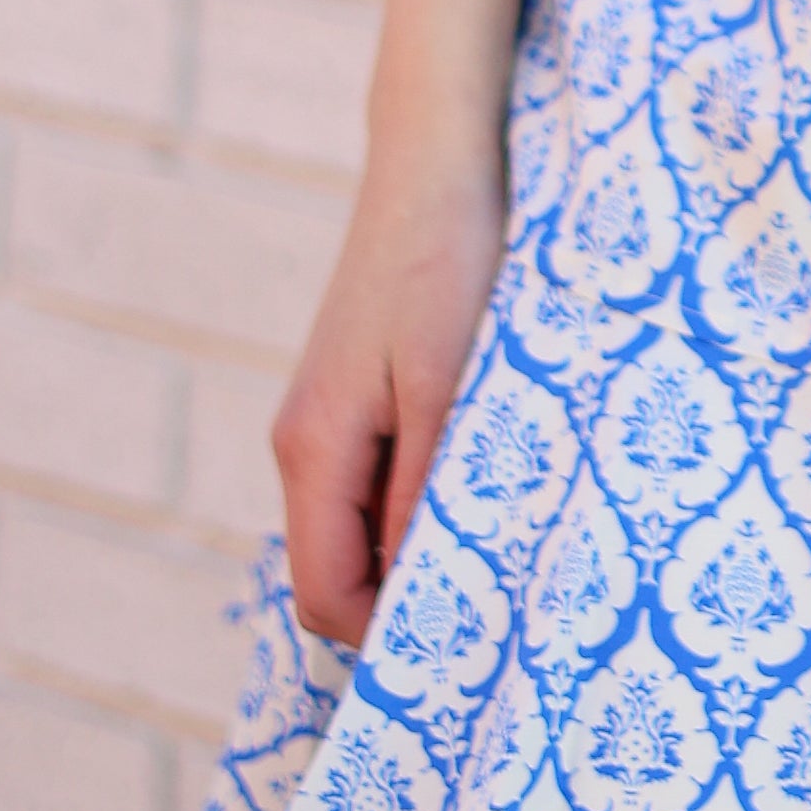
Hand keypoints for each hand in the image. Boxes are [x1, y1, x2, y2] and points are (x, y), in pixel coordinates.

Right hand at [271, 113, 508, 647]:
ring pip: (361, 532)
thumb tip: (415, 586)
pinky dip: (423, 507)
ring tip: (505, 553)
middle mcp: (305, 442)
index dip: (389, 641)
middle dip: (405, 606)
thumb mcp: (447, 380)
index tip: (472, 652)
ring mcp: (328, 420)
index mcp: (313, 448)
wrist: (438, 158)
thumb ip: (424, 486)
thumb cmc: (449, 258)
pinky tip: (486, 489)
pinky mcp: (358, 396)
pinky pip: (378, 486)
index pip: (327, 594)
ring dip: (420, 554)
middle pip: (338, 573)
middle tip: (501, 614)